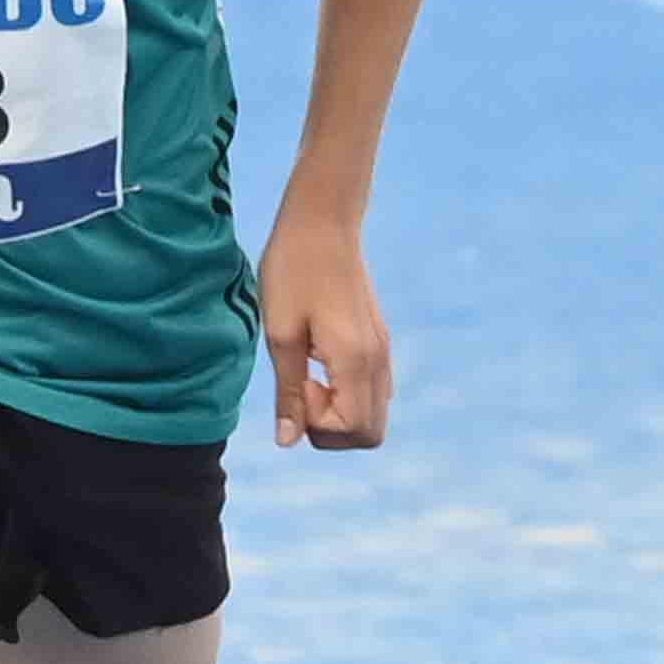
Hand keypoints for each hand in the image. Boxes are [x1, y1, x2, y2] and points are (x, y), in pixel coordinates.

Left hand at [256, 207, 388, 449]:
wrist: (321, 221)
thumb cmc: (292, 271)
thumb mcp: (280, 333)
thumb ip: (290, 392)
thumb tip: (288, 441)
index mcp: (356, 360)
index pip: (354, 431)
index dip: (317, 424)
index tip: (297, 384)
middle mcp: (379, 361)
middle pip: (370, 433)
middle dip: (330, 427)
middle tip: (301, 386)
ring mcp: (383, 351)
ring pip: (373, 414)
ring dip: (338, 411)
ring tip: (308, 372)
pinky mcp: (377, 341)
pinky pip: (372, 390)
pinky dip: (347, 393)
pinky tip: (320, 361)